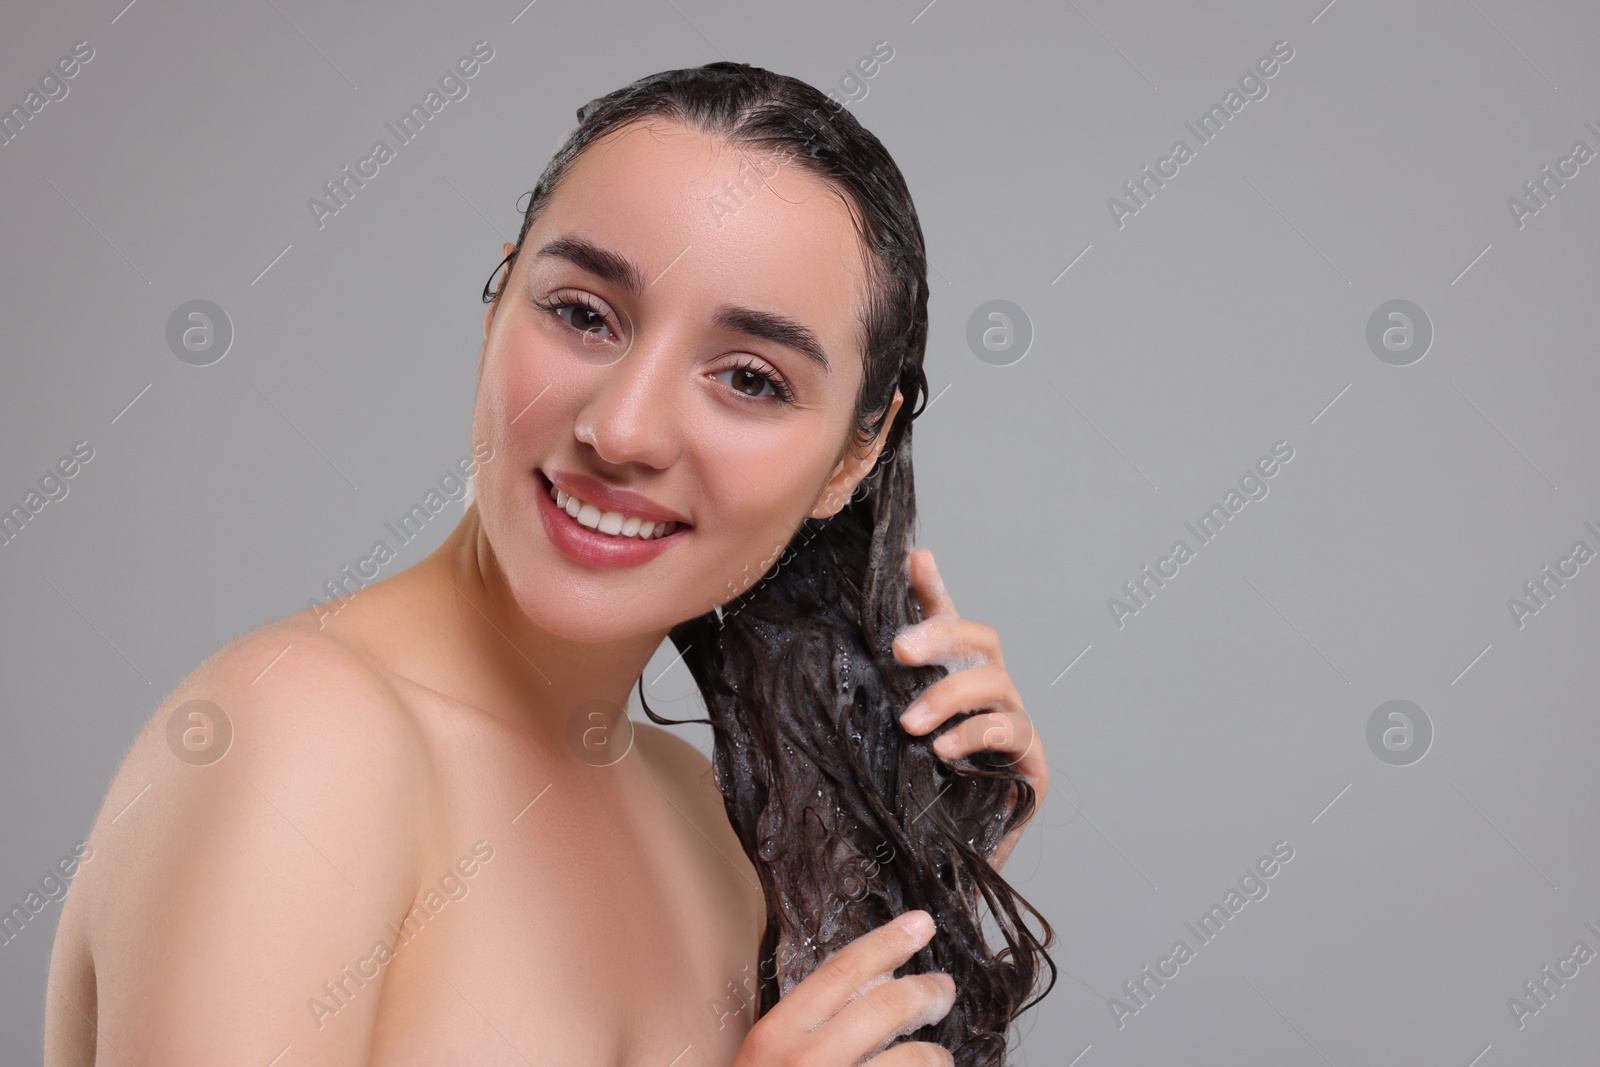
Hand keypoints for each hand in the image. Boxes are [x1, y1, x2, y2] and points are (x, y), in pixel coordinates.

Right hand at [731, 911, 955, 1066]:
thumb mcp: (770, 1059)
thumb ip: (811, 1024)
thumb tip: (877, 983)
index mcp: (776, 1037)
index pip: (841, 972)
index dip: (886, 943)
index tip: (920, 924)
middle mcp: (805, 1062)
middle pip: (885, 1008)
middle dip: (925, 992)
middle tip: (943, 989)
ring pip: (912, 1060)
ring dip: (935, 1055)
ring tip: (938, 1056)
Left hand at [891, 547, 1047, 872]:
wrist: (942, 863)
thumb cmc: (913, 793)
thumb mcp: (882, 741)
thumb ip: (872, 696)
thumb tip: (826, 657)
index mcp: (952, 677)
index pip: (946, 620)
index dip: (931, 588)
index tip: (914, 559)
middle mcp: (987, 690)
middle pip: (979, 639)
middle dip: (940, 636)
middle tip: (898, 648)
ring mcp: (1013, 723)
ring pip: (995, 682)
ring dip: (950, 696)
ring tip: (911, 723)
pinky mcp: (1030, 763)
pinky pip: (1013, 731)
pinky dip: (977, 735)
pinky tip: (946, 750)